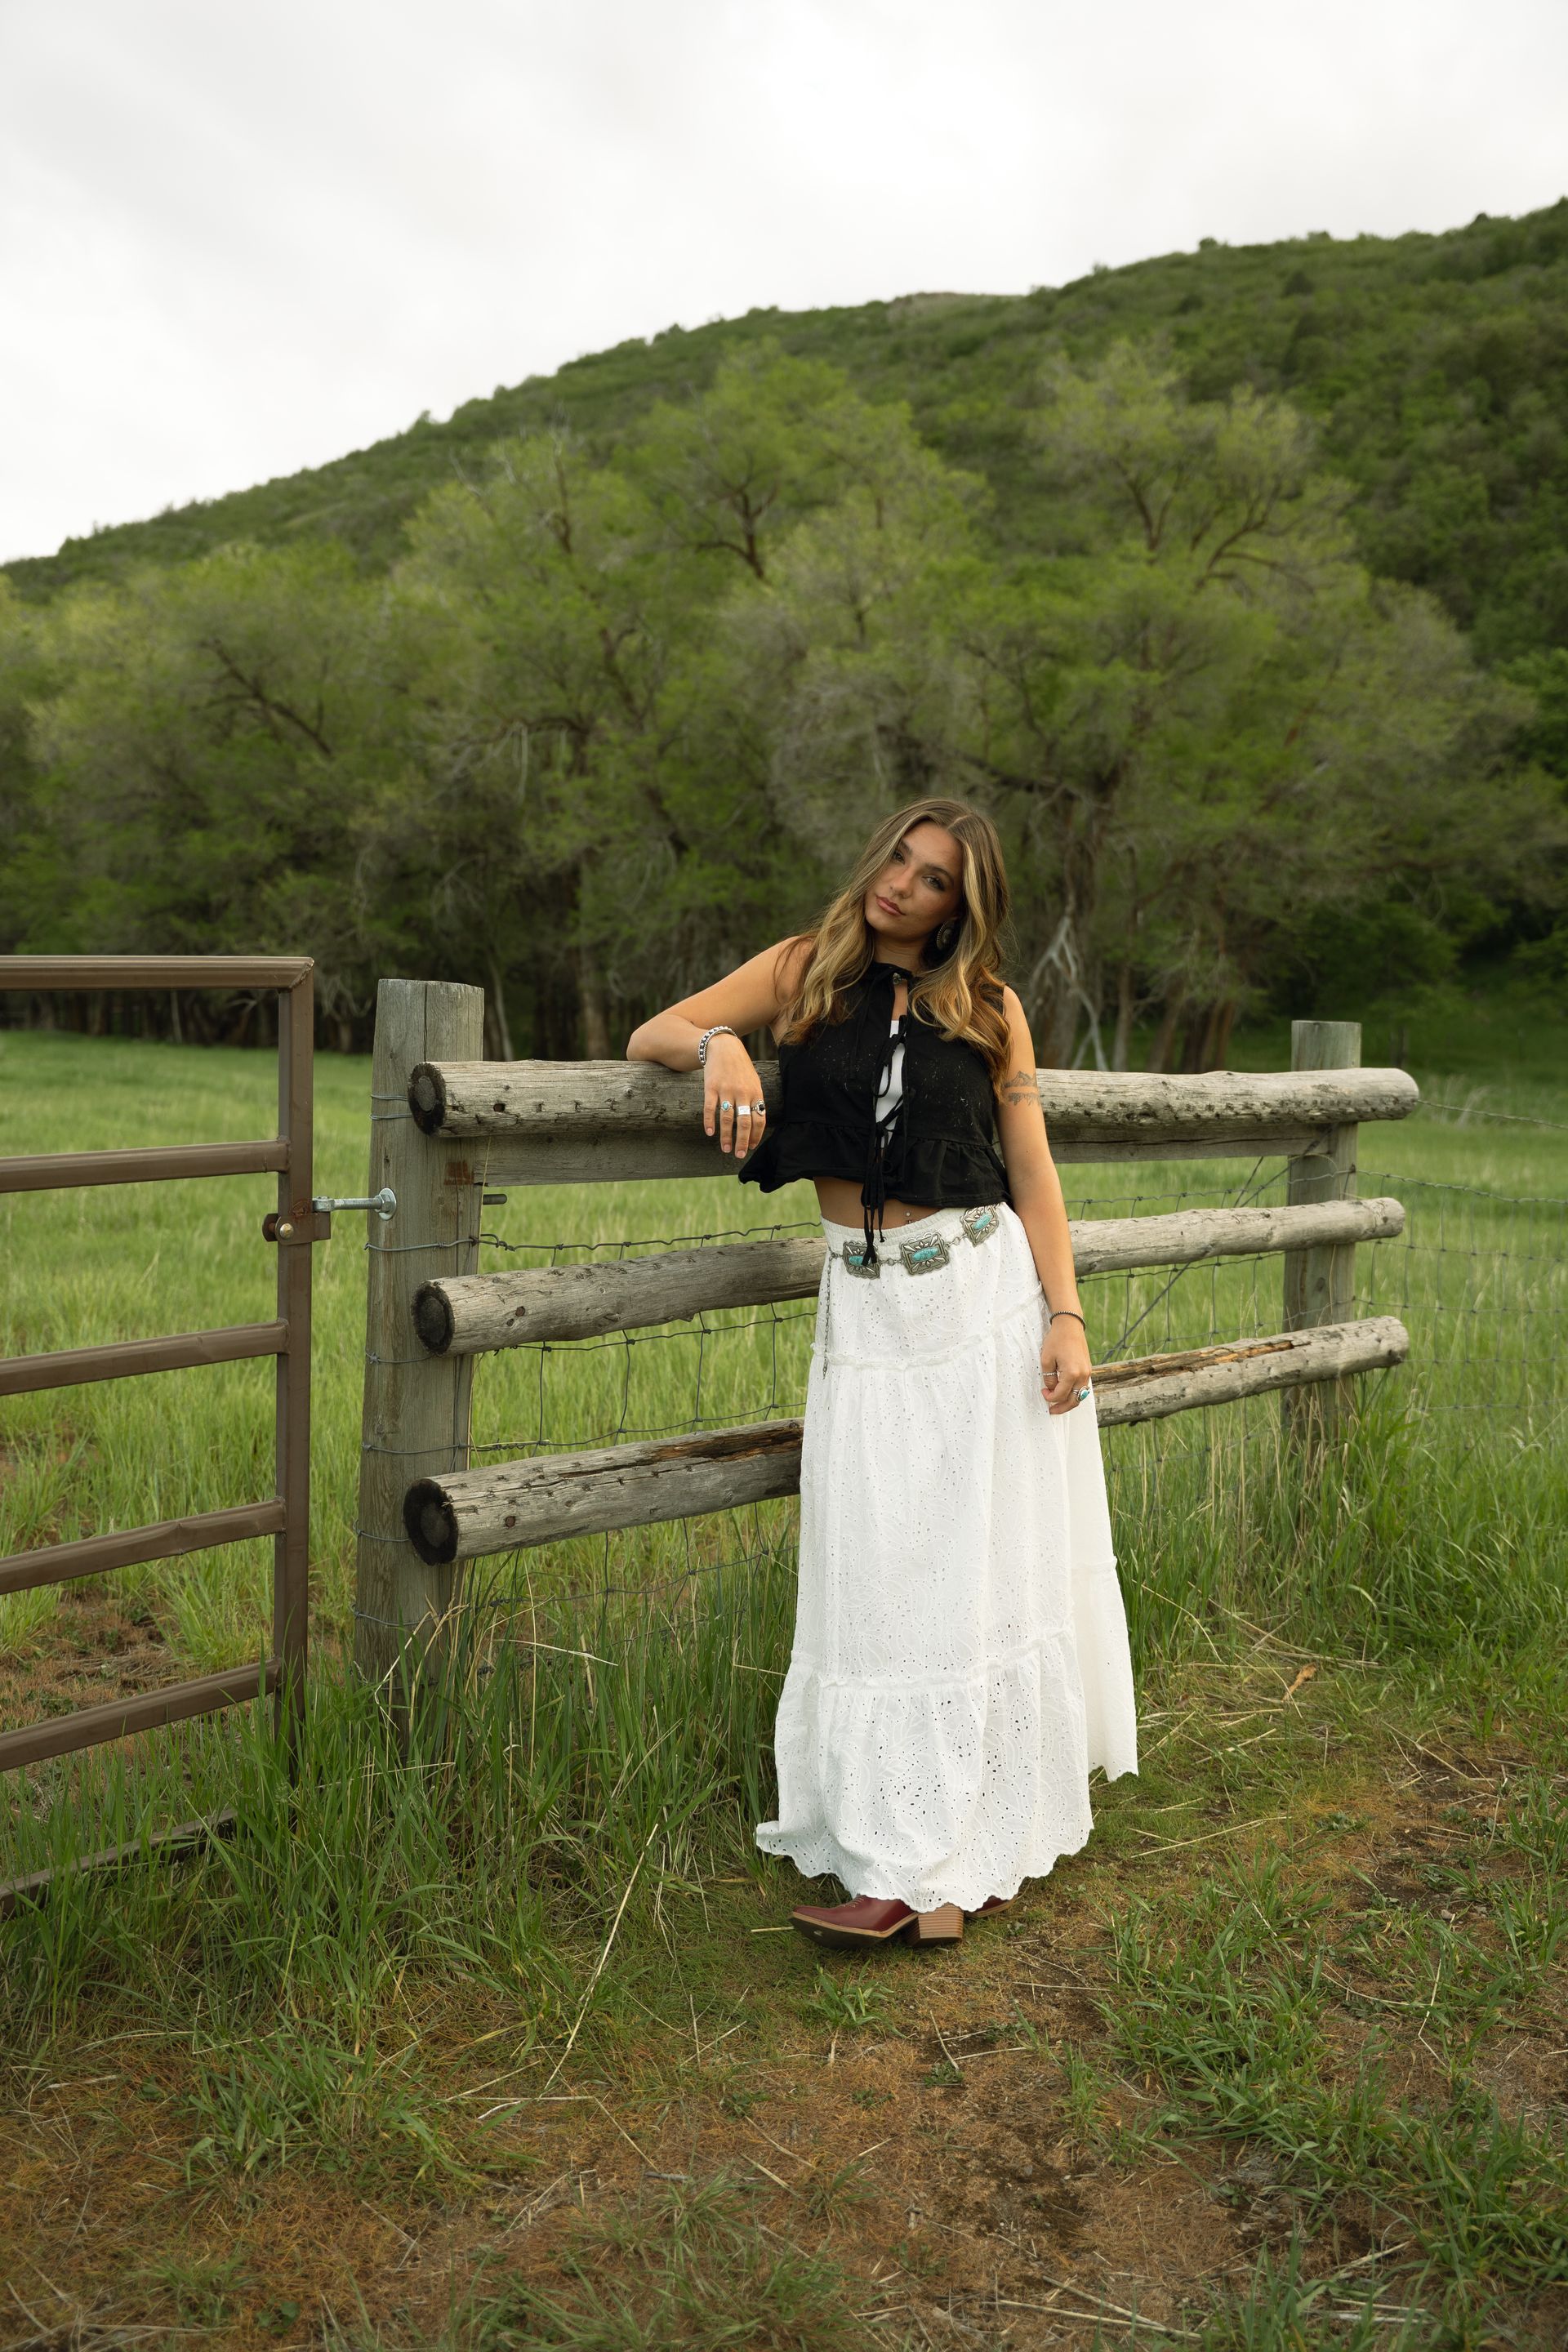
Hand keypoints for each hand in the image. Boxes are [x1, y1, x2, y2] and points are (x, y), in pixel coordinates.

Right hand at [703, 1033, 767, 1158]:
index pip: (759, 1119)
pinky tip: (710, 1133)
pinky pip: (710, 1108)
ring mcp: (726, 1090)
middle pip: (745, 1122)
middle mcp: (742, 1093)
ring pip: (727, 1118)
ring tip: (725, 1149)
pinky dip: (709, 1122)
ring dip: (726, 1136)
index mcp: (755, 1093)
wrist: (724, 1047)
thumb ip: (755, 1101)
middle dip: (742, 1141)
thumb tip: (756, 1124)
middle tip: (738, 1155)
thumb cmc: (740, 1068)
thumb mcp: (754, 1081)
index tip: (750, 1147)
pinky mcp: (711, 1087)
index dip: (755, 1135)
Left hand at [1040, 1315, 1091, 1414]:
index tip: (1043, 1393)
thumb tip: (1052, 1389)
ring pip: (1080, 1395)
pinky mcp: (1088, 1369)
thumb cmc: (1057, 1340)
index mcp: (1072, 1373)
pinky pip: (1082, 1387)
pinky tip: (1065, 1393)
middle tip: (1052, 1410)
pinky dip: (1074, 1393)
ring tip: (1058, 1404)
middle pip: (1074, 1400)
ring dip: (1069, 1402)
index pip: (1061, 1394)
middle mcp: (1083, 1375)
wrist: (1070, 1326)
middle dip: (1062, 1408)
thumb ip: (1049, 1378)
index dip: (1050, 1398)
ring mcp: (1088, 1373)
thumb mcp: (1046, 1359)